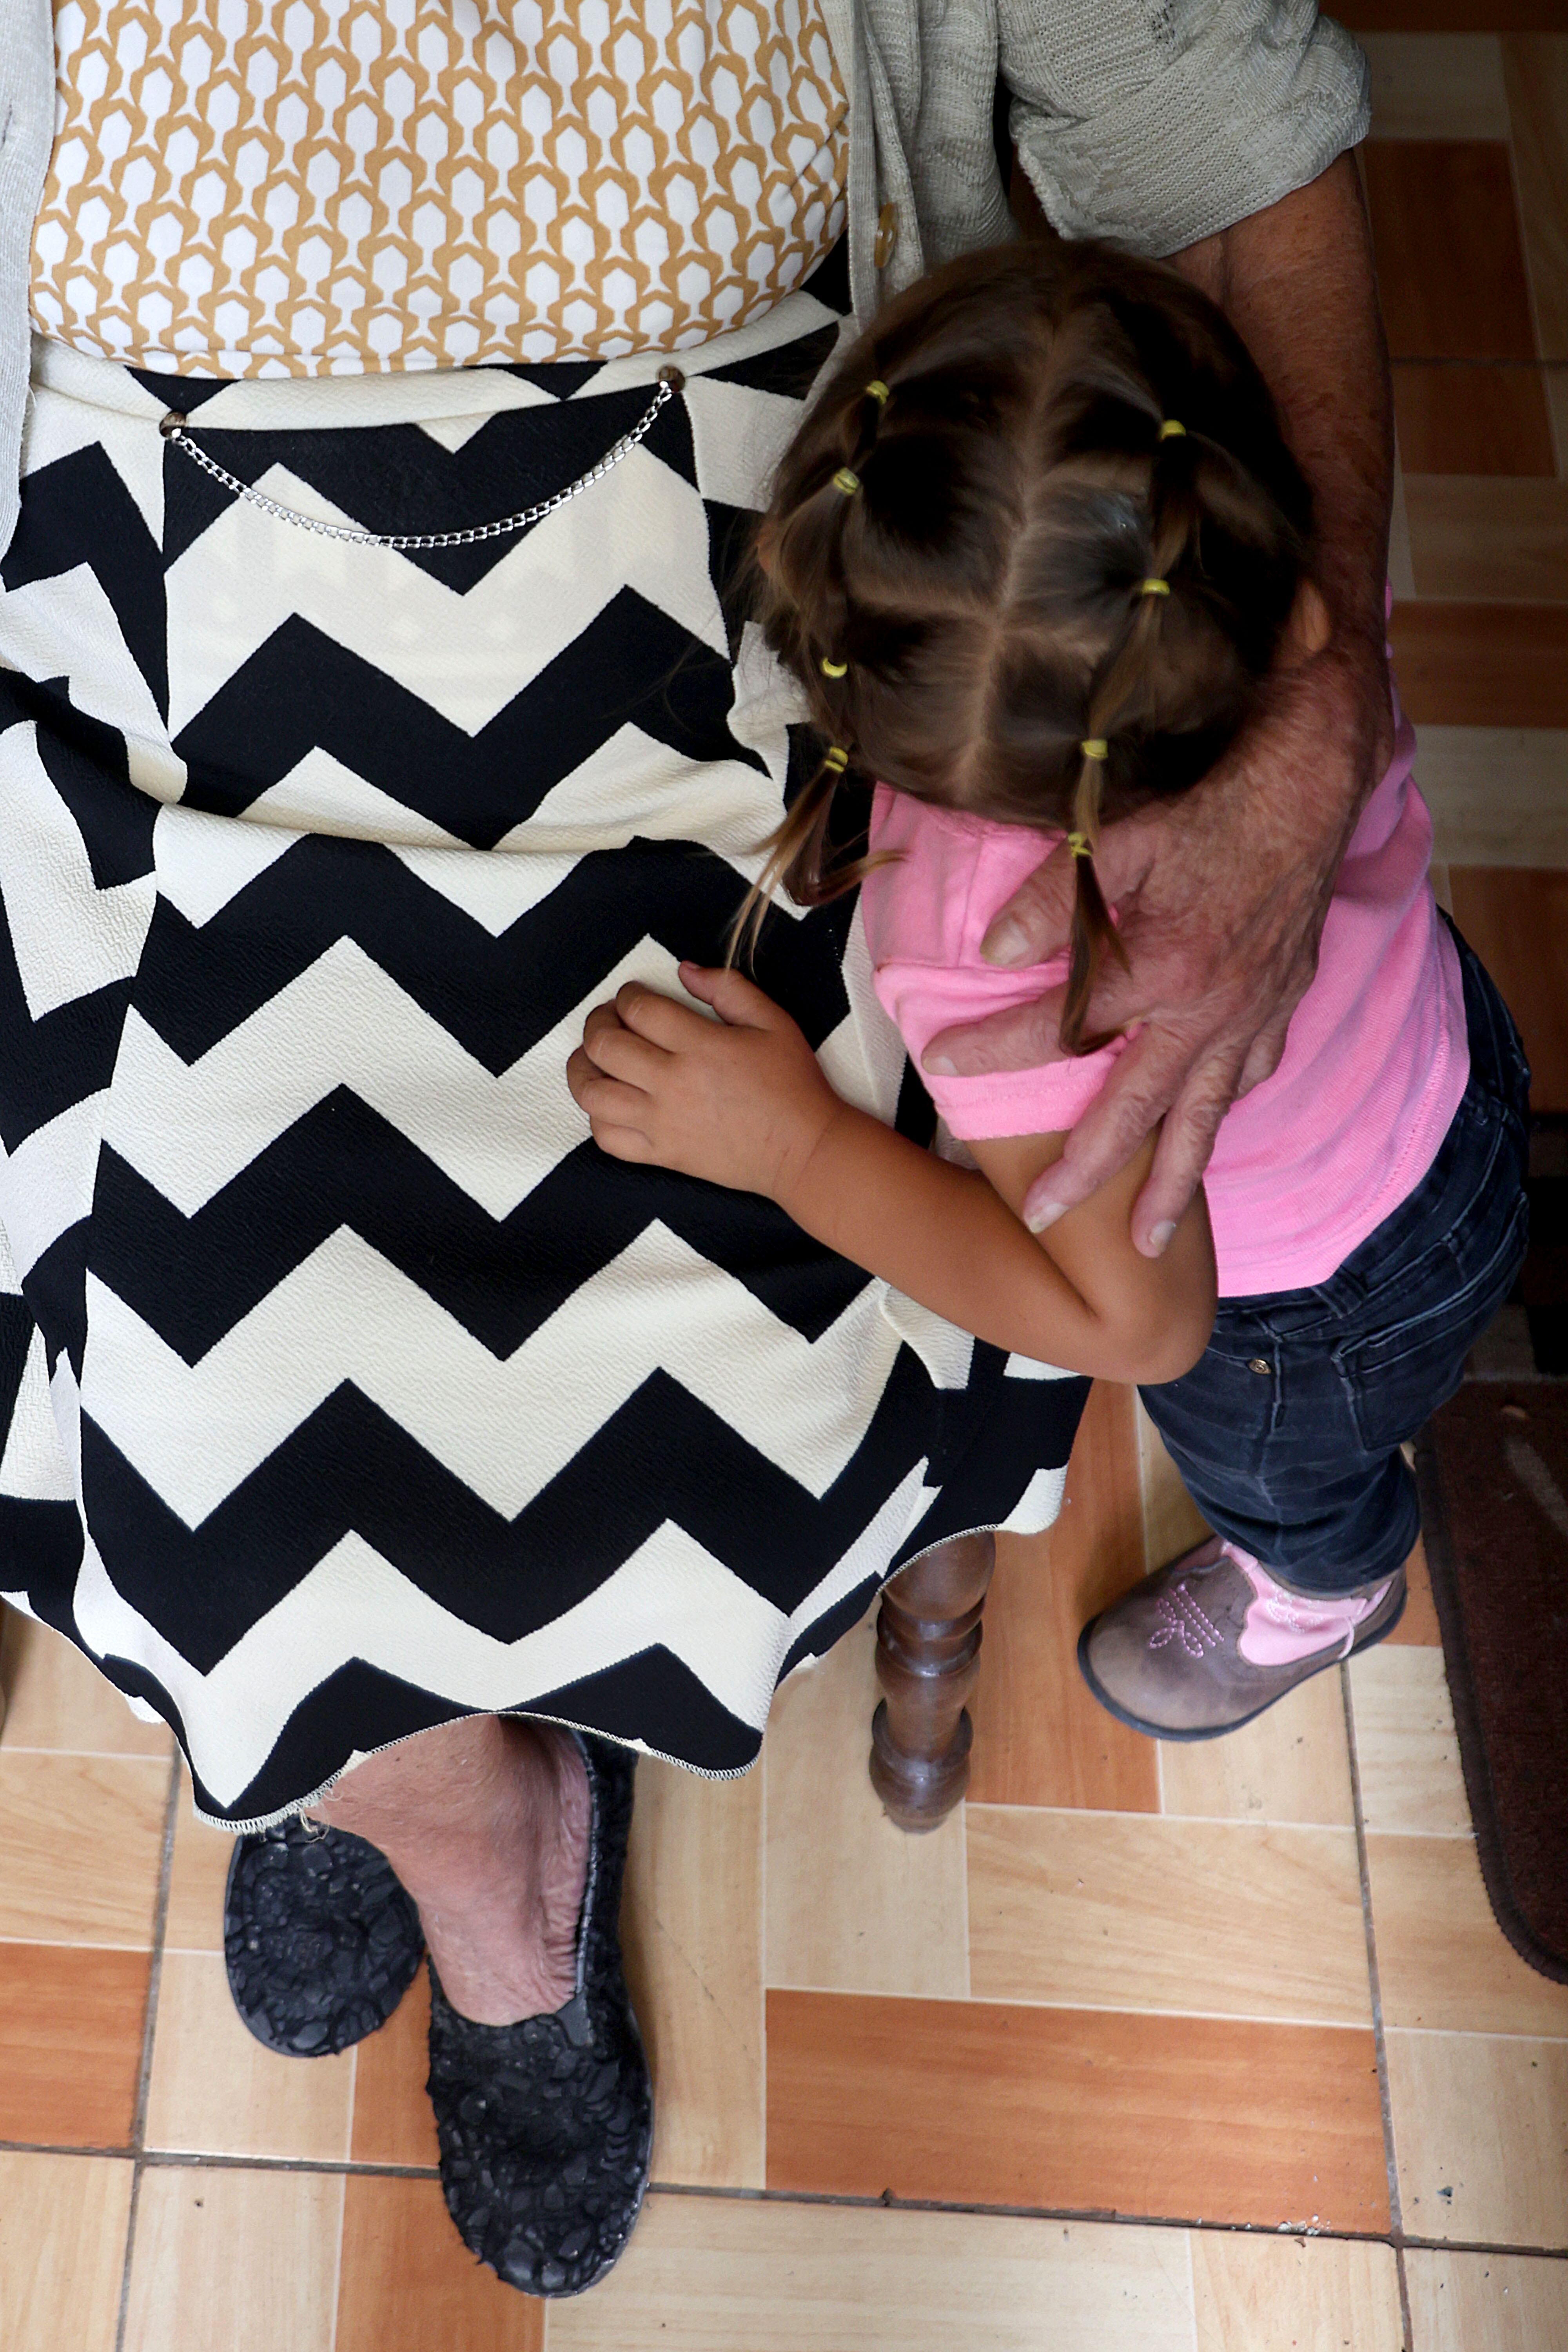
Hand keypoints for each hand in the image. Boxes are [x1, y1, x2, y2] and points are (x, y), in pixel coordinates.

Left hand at [566, 964, 842, 1202]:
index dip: (628, 996)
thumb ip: (728, 988)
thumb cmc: (792, 1084)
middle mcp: (671, 1084)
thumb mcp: (773, 1021)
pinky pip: (607, 1137)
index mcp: (700, 1046)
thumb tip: (685, 970)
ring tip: (595, 1058)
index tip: (635, 997)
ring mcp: (661, 1123)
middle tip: (611, 1021)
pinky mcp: (660, 1154)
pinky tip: (610, 1102)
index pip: (638, 1009)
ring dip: (583, 1068)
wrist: (803, 1150)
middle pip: (604, 1046)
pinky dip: (597, 1116)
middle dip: (598, 1023)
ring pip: (592, 1093)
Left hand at [923, 636, 1392, 1253]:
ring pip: (1205, 1119)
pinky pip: (1250, 1076)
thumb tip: (992, 949)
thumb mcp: (1118, 837)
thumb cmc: (1212, 805)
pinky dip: (1223, 1111)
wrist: (1312, 784)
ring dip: (1172, 1185)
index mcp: (1162, 971)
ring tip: (1147, 1244)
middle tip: (1041, 1219)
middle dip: (1086, 1173)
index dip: (997, 1048)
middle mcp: (1209, 1010)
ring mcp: (1251, 1016)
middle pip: (1136, 1111)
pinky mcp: (1282, 1004)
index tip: (944, 1067)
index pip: (1062, 1029)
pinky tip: (1201, 1133)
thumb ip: (1053, 900)